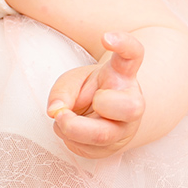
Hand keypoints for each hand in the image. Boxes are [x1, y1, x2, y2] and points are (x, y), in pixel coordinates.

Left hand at [47, 31, 144, 158]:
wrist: (104, 117)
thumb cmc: (89, 92)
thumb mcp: (75, 82)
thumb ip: (63, 91)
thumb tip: (55, 111)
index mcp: (123, 75)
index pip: (132, 55)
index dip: (124, 44)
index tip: (106, 37)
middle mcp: (131, 102)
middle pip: (130, 106)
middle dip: (102, 105)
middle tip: (85, 100)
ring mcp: (125, 128)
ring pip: (104, 136)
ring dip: (73, 128)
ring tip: (62, 118)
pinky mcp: (114, 149)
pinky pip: (88, 150)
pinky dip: (70, 140)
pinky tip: (73, 130)